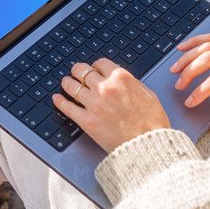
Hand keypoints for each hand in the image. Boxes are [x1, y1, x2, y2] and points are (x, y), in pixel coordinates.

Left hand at [52, 59, 169, 152]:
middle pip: (82, 71)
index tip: (93, 69)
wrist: (148, 145)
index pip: (100, 63)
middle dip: (77, 70)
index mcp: (121, 78)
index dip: (95, 66)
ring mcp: (94, 104)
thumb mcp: (148, 94)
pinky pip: (67, 107)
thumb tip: (121, 80)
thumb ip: (131, 83)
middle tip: (75, 72)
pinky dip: (60, 101)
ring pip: (72, 86)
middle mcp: (105, 87)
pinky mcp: (87, 121)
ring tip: (65, 83)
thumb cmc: (152, 122)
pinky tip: (57, 98)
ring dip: (67, 83)